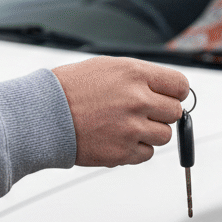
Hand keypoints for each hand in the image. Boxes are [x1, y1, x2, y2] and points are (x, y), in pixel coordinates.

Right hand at [52, 56, 188, 166]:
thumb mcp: (107, 68)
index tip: (168, 98)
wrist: (42, 114)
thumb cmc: (70, 89)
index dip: (175, 93)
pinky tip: (117, 139)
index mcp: (135, 74)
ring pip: (164, 136)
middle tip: (141, 113)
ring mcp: (131, 128)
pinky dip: (136, 149)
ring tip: (125, 126)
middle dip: (161, 114)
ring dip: (150, 133)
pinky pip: (147, 154)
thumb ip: (140, 78)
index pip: (180, 85)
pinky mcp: (122, 152)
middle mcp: (137, 100)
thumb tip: (165, 90)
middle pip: (175, 112)